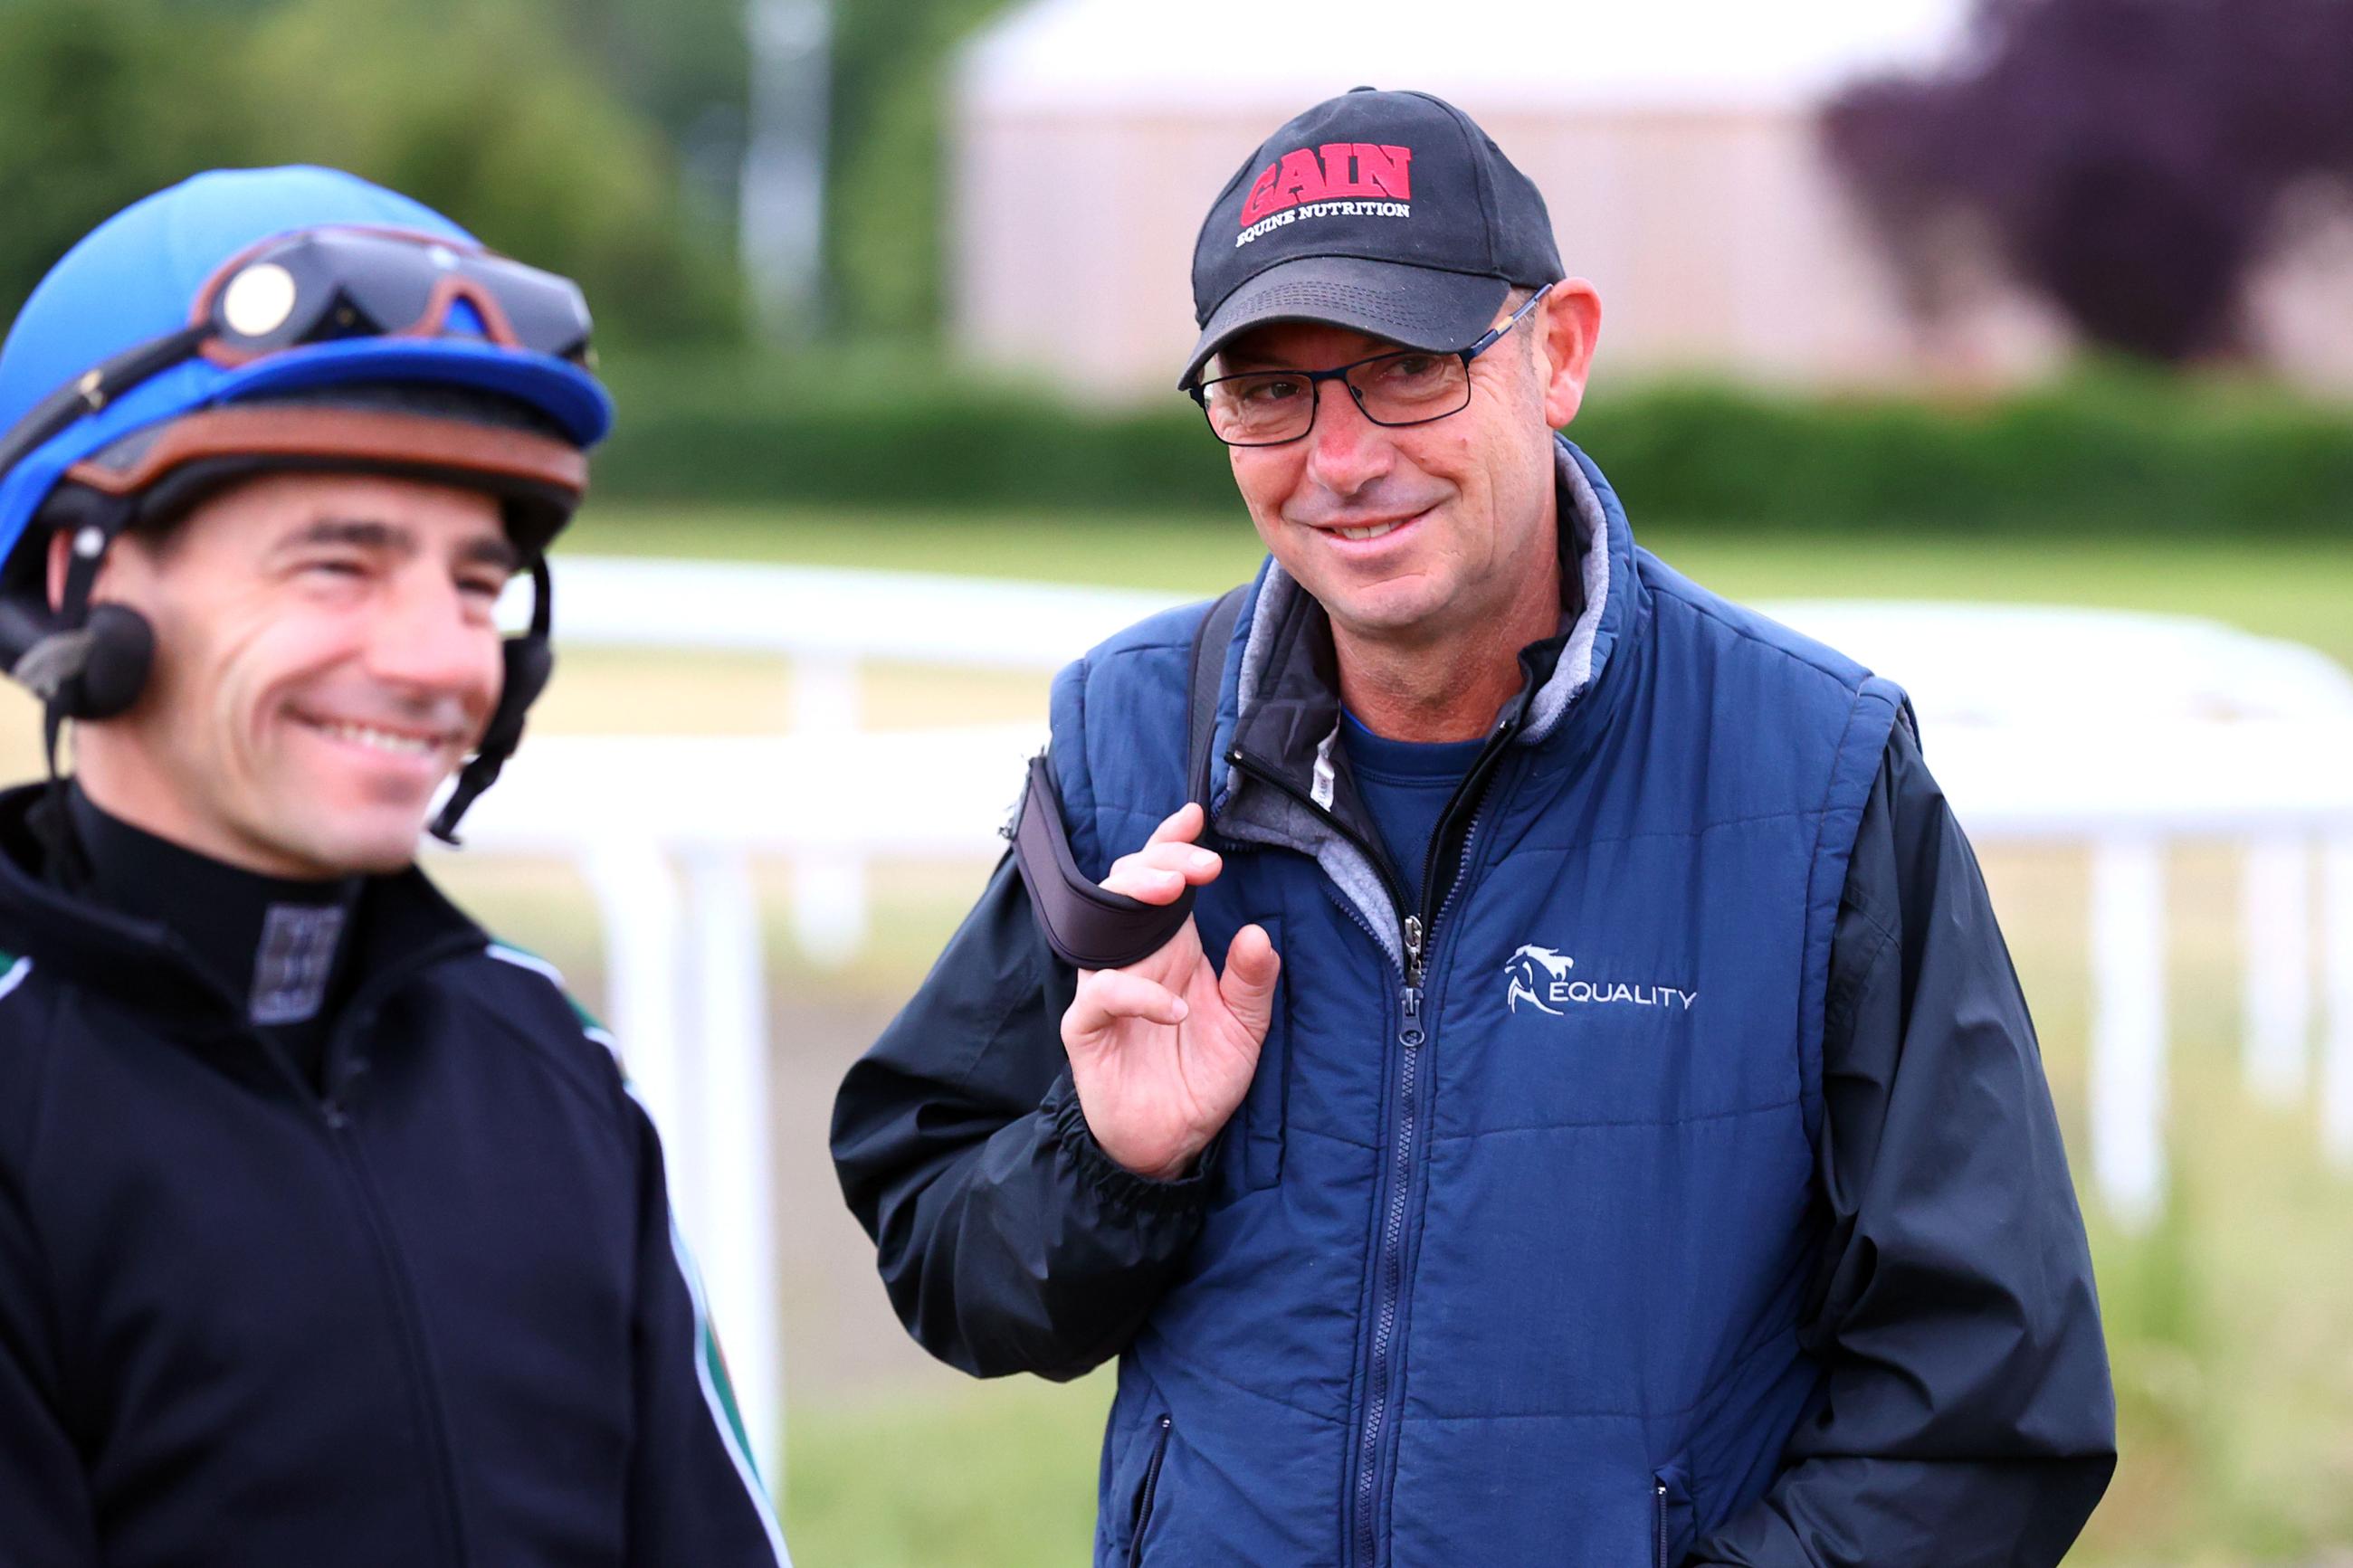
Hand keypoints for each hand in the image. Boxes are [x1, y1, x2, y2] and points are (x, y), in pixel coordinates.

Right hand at [1059, 802, 1281, 1181]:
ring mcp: (1105, 987)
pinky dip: (1139, 993)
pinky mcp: (1087, 1026)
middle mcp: (1133, 956)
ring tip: (1177, 893)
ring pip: (1103, 922)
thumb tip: (1258, 932)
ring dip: (1136, 898)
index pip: (1161, 878)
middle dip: (1160, 863)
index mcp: (1170, 945)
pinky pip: (1102, 993)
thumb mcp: (1245, 1027)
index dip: (1172, 843)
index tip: (1196, 815)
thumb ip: (1253, 980)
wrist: (1171, 1143)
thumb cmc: (1202, 1077)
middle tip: (1201, 864)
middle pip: (1127, 885)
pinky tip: (1177, 1009)